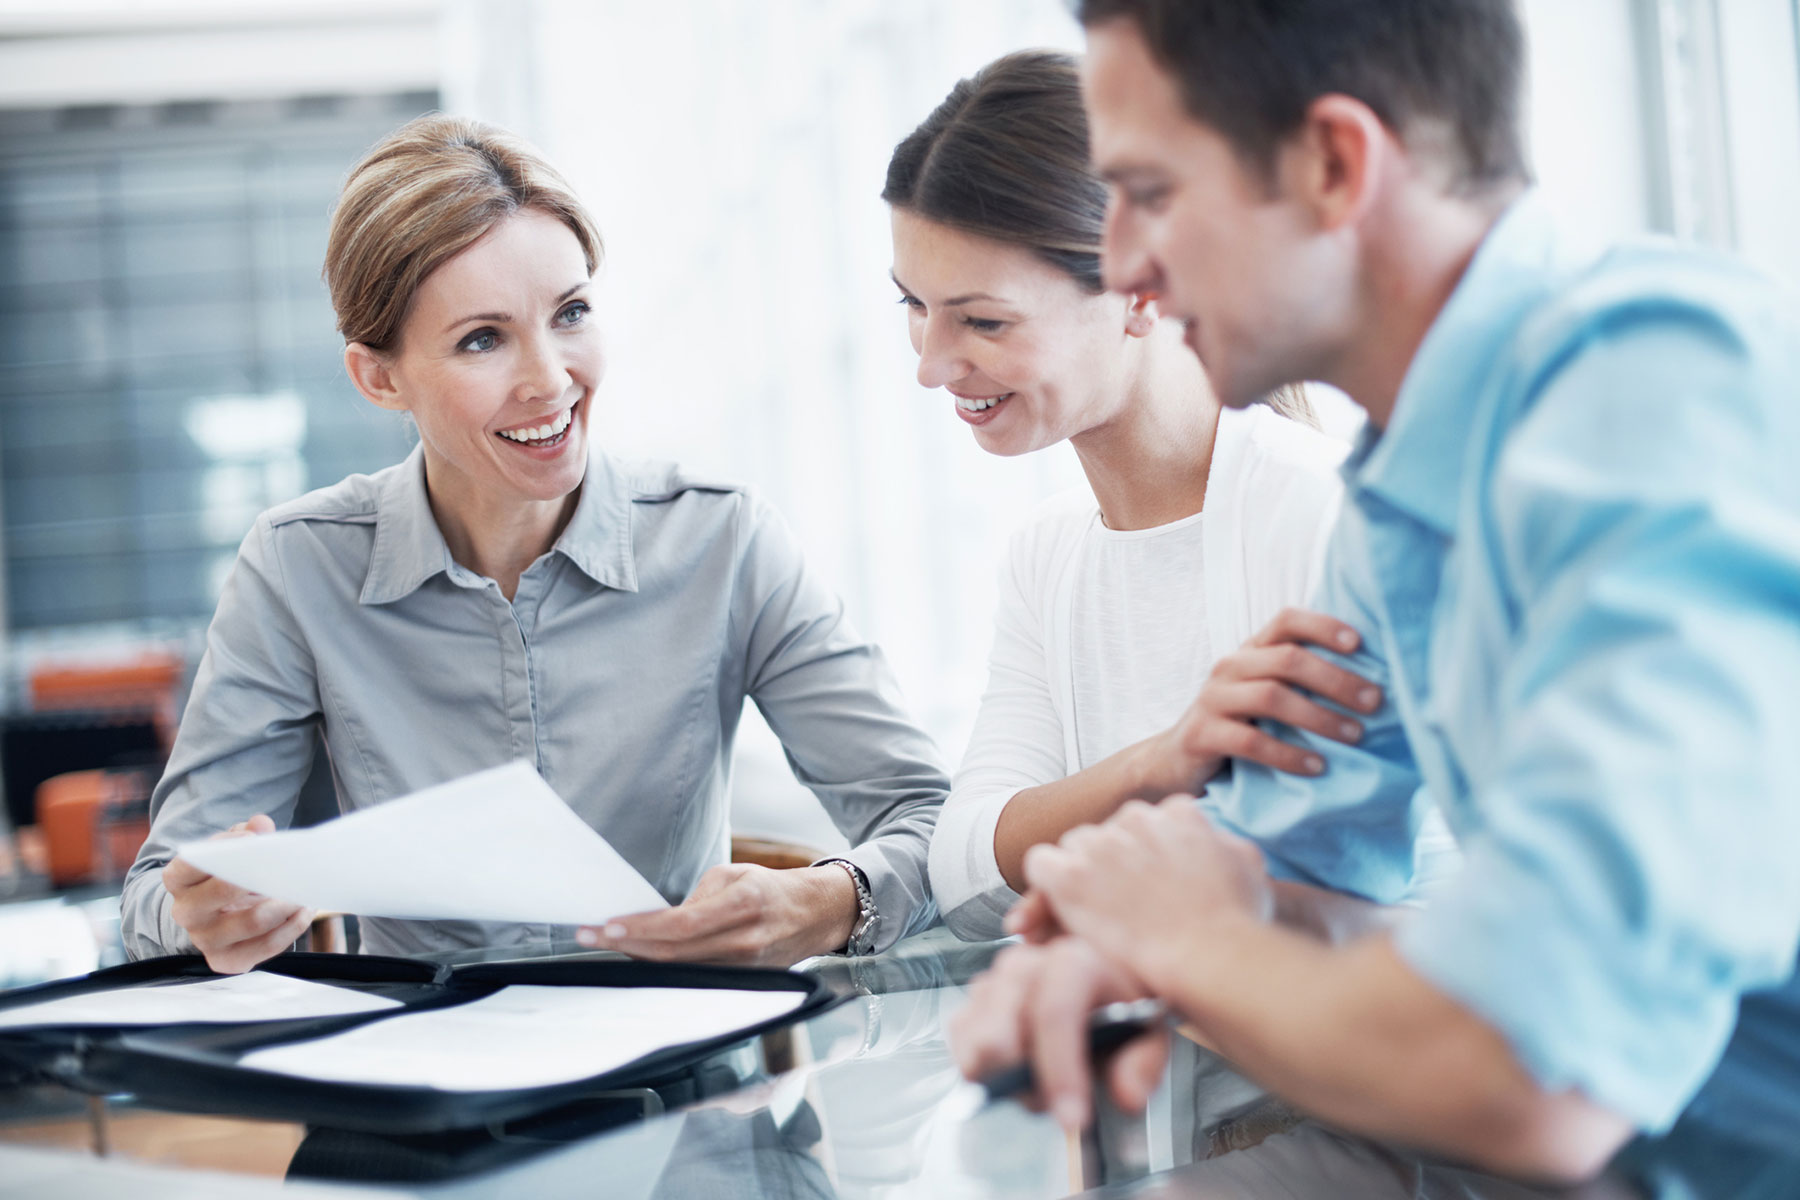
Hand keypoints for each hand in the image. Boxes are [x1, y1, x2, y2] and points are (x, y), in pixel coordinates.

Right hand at [164, 815, 314, 973]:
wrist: (215, 919)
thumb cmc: (226, 877)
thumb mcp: (231, 851)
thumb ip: (245, 833)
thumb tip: (261, 824)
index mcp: (179, 880)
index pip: (191, 862)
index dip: (223, 847)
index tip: (252, 838)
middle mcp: (186, 912)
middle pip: (225, 890)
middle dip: (263, 875)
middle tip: (291, 865)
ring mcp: (205, 940)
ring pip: (254, 921)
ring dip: (286, 903)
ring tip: (304, 890)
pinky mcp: (227, 961)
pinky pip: (267, 945)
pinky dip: (292, 926)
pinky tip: (304, 910)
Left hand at [577, 863, 857, 966]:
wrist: (815, 915)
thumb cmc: (770, 889)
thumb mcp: (734, 875)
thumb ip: (696, 898)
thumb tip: (657, 922)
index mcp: (744, 903)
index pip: (681, 924)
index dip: (640, 929)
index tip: (606, 926)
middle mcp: (745, 941)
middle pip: (674, 955)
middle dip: (626, 946)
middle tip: (589, 936)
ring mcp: (745, 969)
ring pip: (680, 973)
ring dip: (639, 960)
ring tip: (605, 945)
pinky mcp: (742, 984)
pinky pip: (694, 980)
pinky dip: (663, 970)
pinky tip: (640, 959)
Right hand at [950, 937, 1169, 1129]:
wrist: (1093, 994)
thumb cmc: (1118, 1012)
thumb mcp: (1145, 1037)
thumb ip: (1140, 1065)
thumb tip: (1127, 1096)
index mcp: (1075, 961)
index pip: (1054, 1013)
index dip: (1060, 1070)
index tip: (1071, 1118)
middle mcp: (1027, 962)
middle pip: (1001, 1033)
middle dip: (1024, 1082)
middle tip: (1052, 1102)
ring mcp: (994, 979)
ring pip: (977, 1041)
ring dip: (1002, 1078)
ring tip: (1036, 1083)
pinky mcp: (972, 999)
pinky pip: (959, 1039)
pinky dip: (979, 1066)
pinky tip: (1012, 1071)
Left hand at [1007, 798, 1273, 985]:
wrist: (1210, 956)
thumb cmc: (1235, 924)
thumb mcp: (1249, 867)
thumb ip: (1224, 844)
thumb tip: (1214, 842)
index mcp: (1176, 812)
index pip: (1148, 824)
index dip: (1147, 858)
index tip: (1152, 886)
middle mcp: (1135, 818)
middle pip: (1109, 834)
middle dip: (1113, 865)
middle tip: (1124, 906)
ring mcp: (1099, 845)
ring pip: (1073, 848)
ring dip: (1082, 877)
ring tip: (1099, 916)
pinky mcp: (1069, 875)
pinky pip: (1040, 865)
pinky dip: (1046, 888)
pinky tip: (1065, 910)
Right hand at [1133, 608, 1382, 797]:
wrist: (1176, 761)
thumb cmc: (1238, 726)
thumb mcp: (1265, 695)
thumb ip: (1299, 681)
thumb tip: (1371, 684)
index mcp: (1250, 651)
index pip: (1286, 620)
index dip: (1323, 625)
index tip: (1360, 644)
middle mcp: (1229, 666)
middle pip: (1287, 659)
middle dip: (1337, 680)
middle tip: (1375, 703)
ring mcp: (1212, 699)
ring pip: (1271, 696)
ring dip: (1319, 717)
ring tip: (1354, 736)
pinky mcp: (1202, 734)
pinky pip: (1251, 741)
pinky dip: (1289, 754)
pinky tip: (1317, 766)